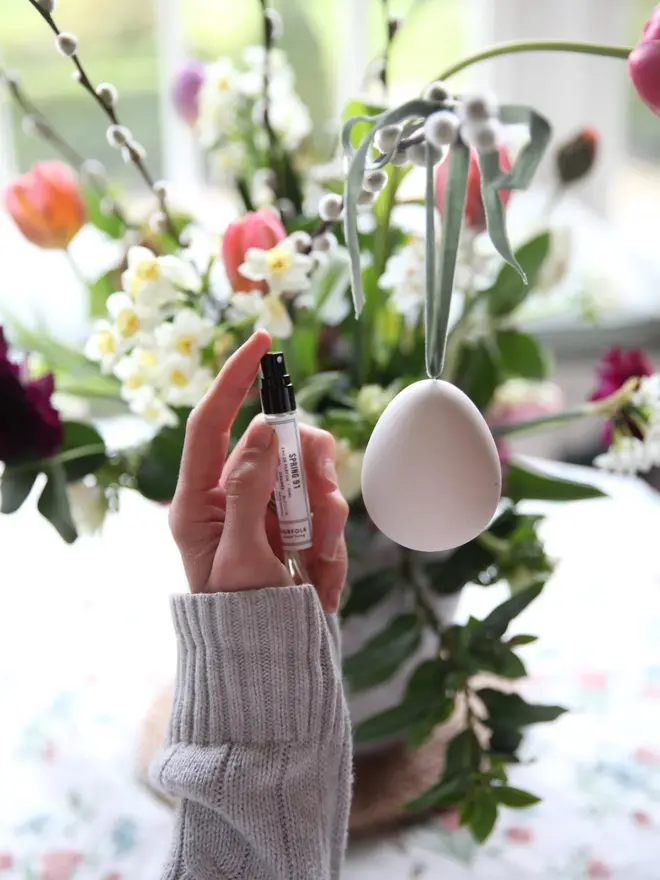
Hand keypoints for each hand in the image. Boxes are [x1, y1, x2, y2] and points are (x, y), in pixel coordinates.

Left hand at [168, 330, 348, 611]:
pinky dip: (333, 545)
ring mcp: (268, 508)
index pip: (210, 422)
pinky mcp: (296, 524)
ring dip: (327, 516)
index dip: (232, 378)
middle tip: (322, 513)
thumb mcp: (238, 559)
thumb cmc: (239, 619)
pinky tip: (323, 583)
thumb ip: (247, 494)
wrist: (265, 662)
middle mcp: (234, 494)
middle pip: (278, 444)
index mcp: (199, 500)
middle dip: (310, 472)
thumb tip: (260, 432)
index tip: (261, 341)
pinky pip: (328, 510)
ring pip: (311, 474)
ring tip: (322, 565)